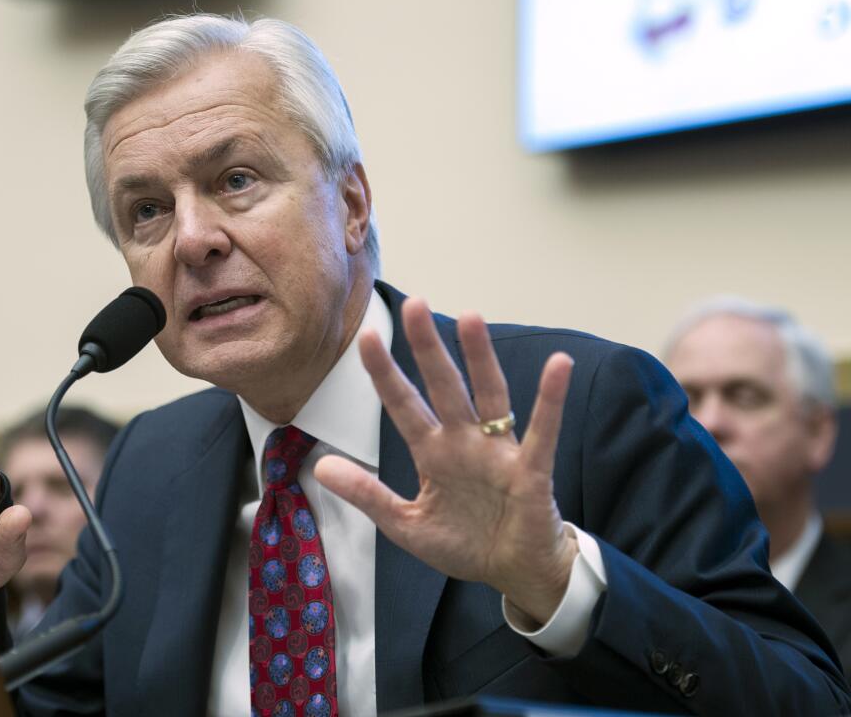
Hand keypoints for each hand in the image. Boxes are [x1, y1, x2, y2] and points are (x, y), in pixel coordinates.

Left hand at [315, 298, 576, 624]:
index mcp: (433, 454)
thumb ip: (368, 495)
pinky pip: (541, 432)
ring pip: (489, 396)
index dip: (385, 374)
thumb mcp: (405, 525)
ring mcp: (498, 453)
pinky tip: (557, 366)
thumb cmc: (465, 544)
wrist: (514, 575)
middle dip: (428, 349)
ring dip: (480, 359)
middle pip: (443, 387)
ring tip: (470, 318)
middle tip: (414, 304)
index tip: (367, 339)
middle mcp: (464, 443)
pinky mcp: (531, 472)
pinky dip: (550, 400)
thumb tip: (321, 467)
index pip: (404, 405)